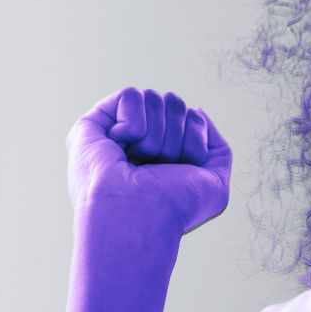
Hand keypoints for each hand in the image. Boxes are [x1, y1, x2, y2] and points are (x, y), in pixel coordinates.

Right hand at [66, 87, 232, 236]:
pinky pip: (131, 94)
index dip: (195, 141)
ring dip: (155, 136)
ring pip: (154, 97)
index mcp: (167, 152)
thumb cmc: (175, 207)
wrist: (140, 217)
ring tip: (138, 163)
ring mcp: (118, 131)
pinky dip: (134, 124)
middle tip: (157, 169)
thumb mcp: (215, 182)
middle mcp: (142, 140)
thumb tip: (196, 110)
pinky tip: (120, 147)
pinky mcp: (94, 123)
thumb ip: (217, 147)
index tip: (180, 171)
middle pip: (174, 103)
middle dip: (175, 137)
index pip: (192, 117)